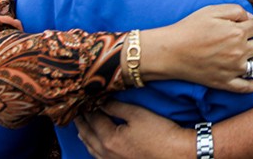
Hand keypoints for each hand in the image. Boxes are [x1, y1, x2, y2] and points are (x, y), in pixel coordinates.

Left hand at [76, 101, 192, 158]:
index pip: (93, 119)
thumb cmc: (160, 133)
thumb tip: (102, 102)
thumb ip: (117, 107)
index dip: (88, 107)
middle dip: (82, 122)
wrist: (177, 154)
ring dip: (85, 135)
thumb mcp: (138, 114)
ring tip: (81, 127)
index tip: (83, 99)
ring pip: (91, 148)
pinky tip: (94, 145)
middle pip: (88, 134)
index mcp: (109, 138)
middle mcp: (106, 153)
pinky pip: (98, 156)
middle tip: (76, 111)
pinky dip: (92, 147)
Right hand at [138, 4, 252, 92]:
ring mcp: (233, 69)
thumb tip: (250, 17)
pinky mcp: (225, 82)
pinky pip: (246, 87)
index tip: (251, 25)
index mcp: (237, 32)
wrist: (170, 51)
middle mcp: (239, 51)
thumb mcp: (211, 10)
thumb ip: (235, 10)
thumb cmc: (188, 30)